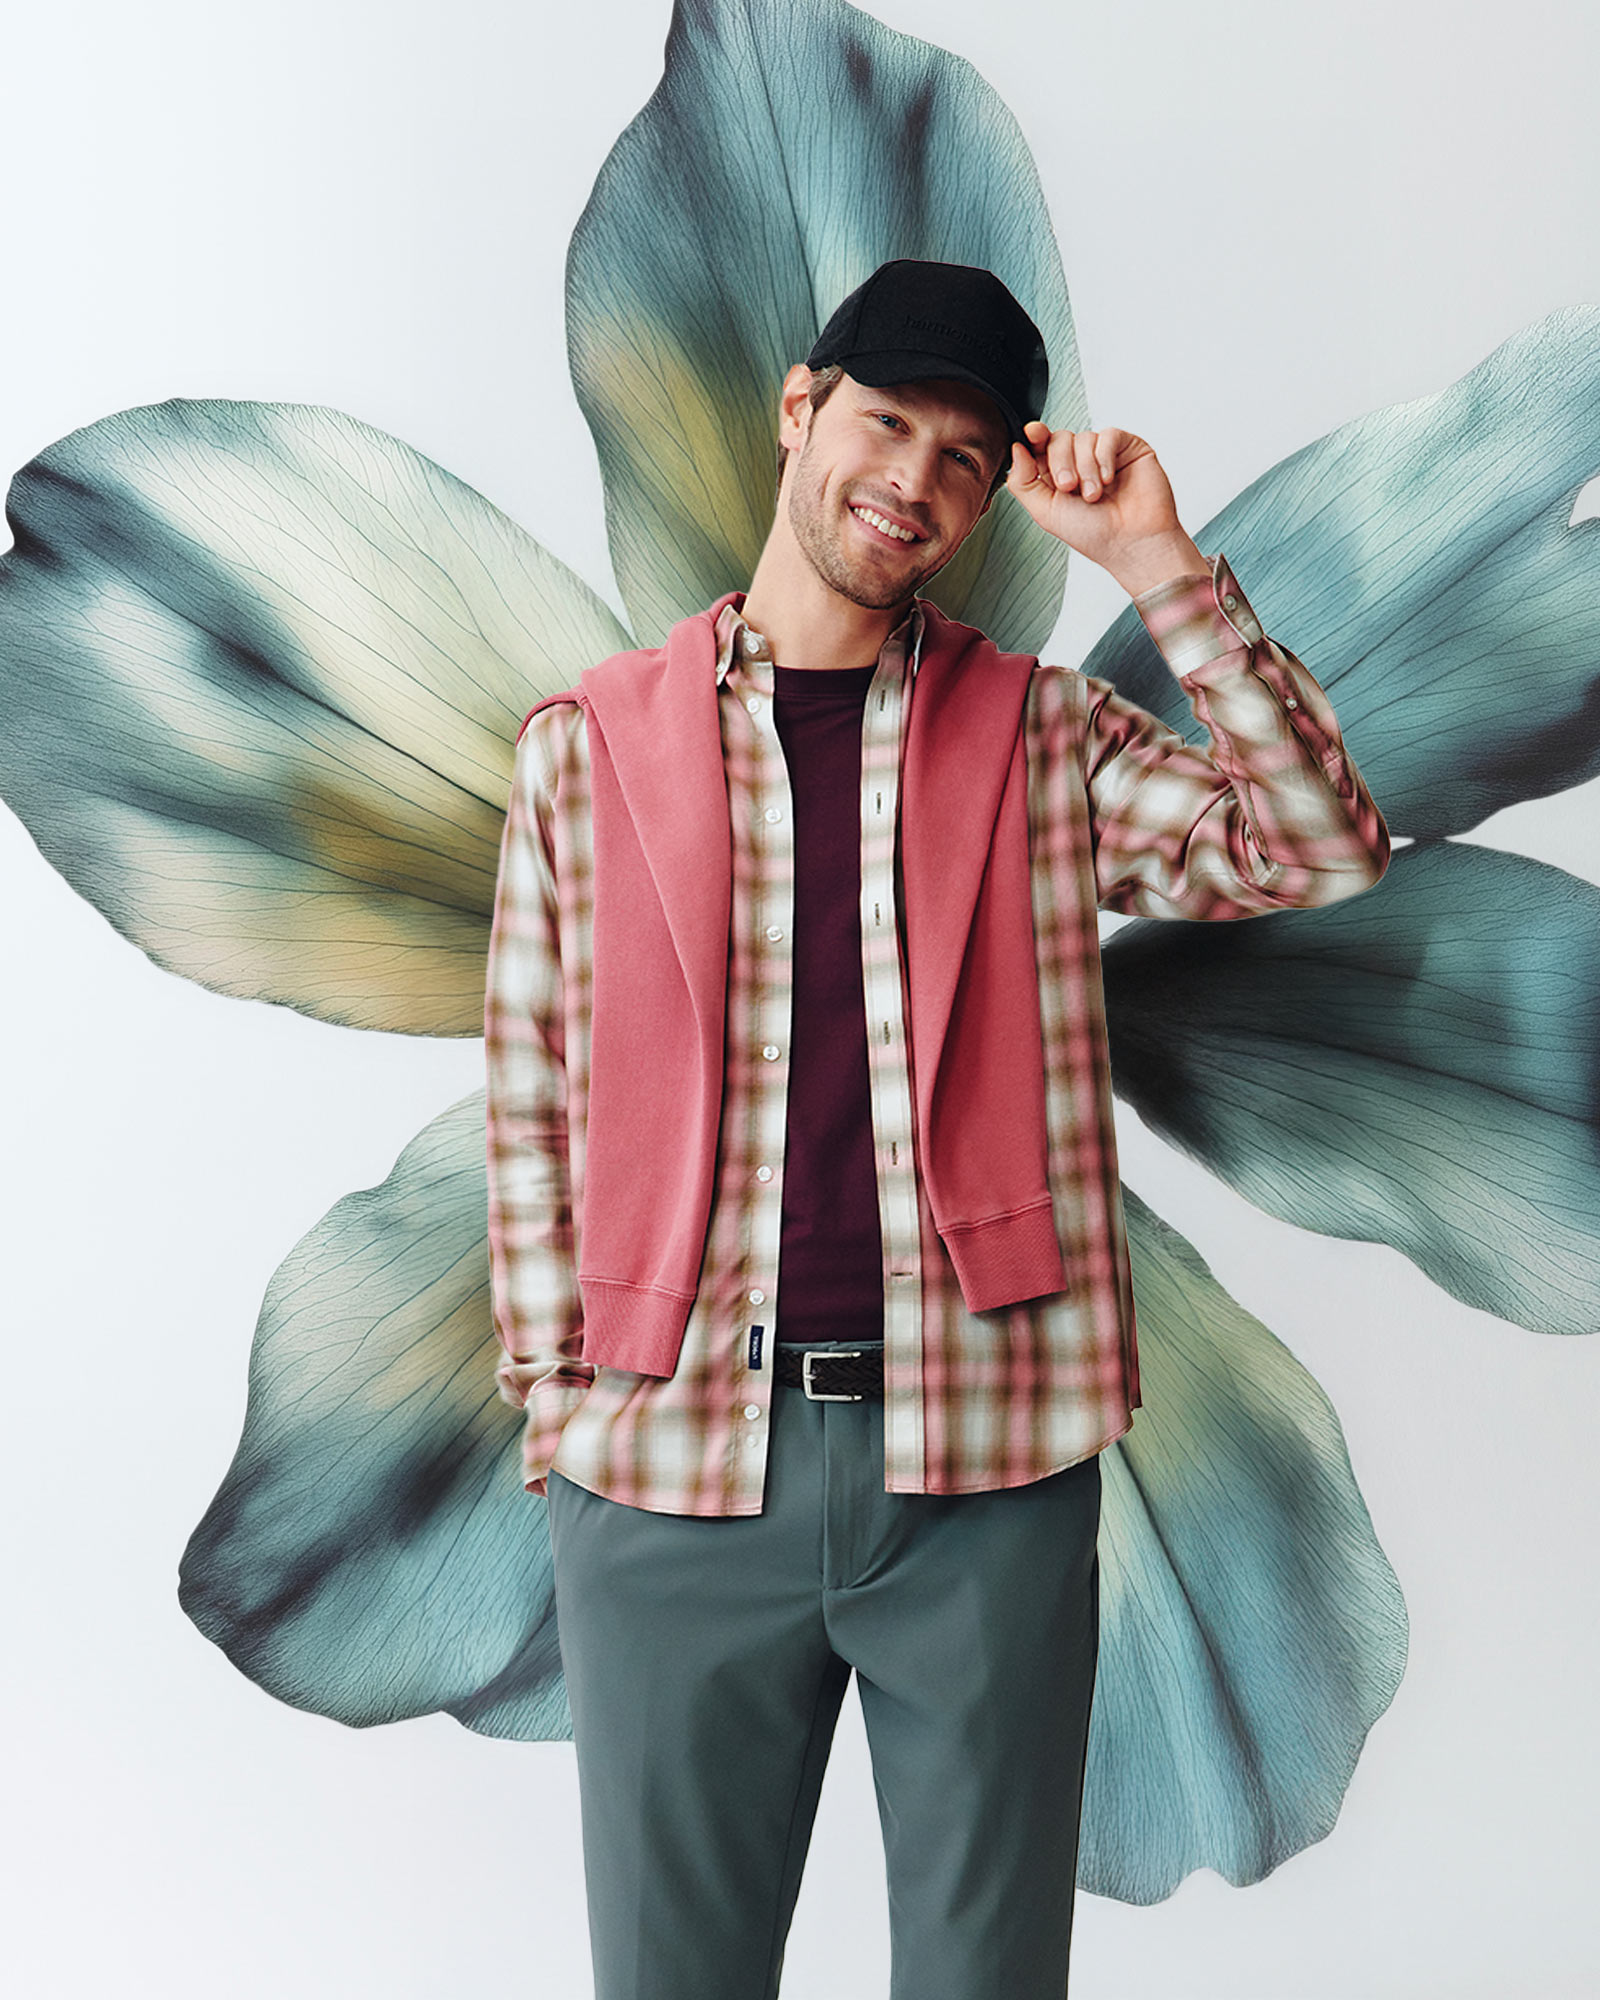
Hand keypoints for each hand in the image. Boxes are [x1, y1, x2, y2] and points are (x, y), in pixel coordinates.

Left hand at [1006, 423, 1202, 591]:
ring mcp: (1104, 454)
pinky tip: (1109, 479)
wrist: (1130, 543)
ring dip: (1085, 468)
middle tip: (1069, 487)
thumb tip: (1016, 448)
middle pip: (1059, 438)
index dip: (1035, 436)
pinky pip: (1108, 435)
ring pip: (1083, 437)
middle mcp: (1080, 462)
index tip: (1033, 433)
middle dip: (1060, 462)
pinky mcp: (1128, 448)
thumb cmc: (1093, 534)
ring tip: (1094, 495)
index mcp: (1057, 475)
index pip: (1040, 446)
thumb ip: (1022, 481)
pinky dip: (1104, 457)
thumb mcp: (1045, 512)